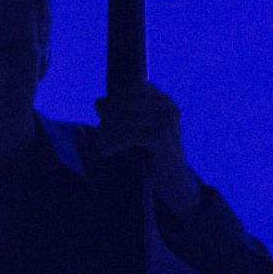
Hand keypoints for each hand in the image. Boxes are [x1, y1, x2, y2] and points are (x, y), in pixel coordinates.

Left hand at [94, 82, 203, 217]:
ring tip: (101, 147)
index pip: (130, 91)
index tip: (103, 124)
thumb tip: (98, 101)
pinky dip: (113, 143)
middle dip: (108, 120)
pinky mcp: (161, 136)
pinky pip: (128, 134)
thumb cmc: (153, 156)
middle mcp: (169, 106)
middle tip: (99, 138)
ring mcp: (167, 120)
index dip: (113, 104)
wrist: (174, 182)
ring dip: (107, 133)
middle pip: (124, 103)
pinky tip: (106, 152)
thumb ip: (118, 114)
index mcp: (164, 100)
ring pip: (124, 119)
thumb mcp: (135, 131)